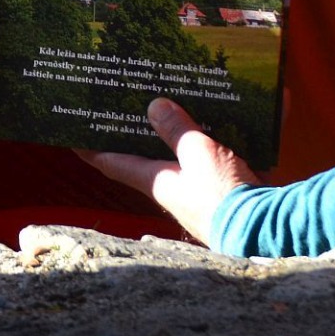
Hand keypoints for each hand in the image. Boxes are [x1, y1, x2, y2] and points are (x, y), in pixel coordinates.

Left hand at [81, 97, 260, 244]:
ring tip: (185, 104)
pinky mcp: (226, 193)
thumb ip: (177, 130)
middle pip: (149, 156)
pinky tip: (242, 118)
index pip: (111, 163)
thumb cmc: (222, 196)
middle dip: (141, 132)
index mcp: (156, 180)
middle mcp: (172, 188)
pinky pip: (220, 159)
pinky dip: (226, 141)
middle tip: (129, 104)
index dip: (90, 149)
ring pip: (187, 155)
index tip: (70, 134)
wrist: (264, 232)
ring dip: (186, 133)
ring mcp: (199, 193)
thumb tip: (154, 106)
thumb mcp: (198, 153)